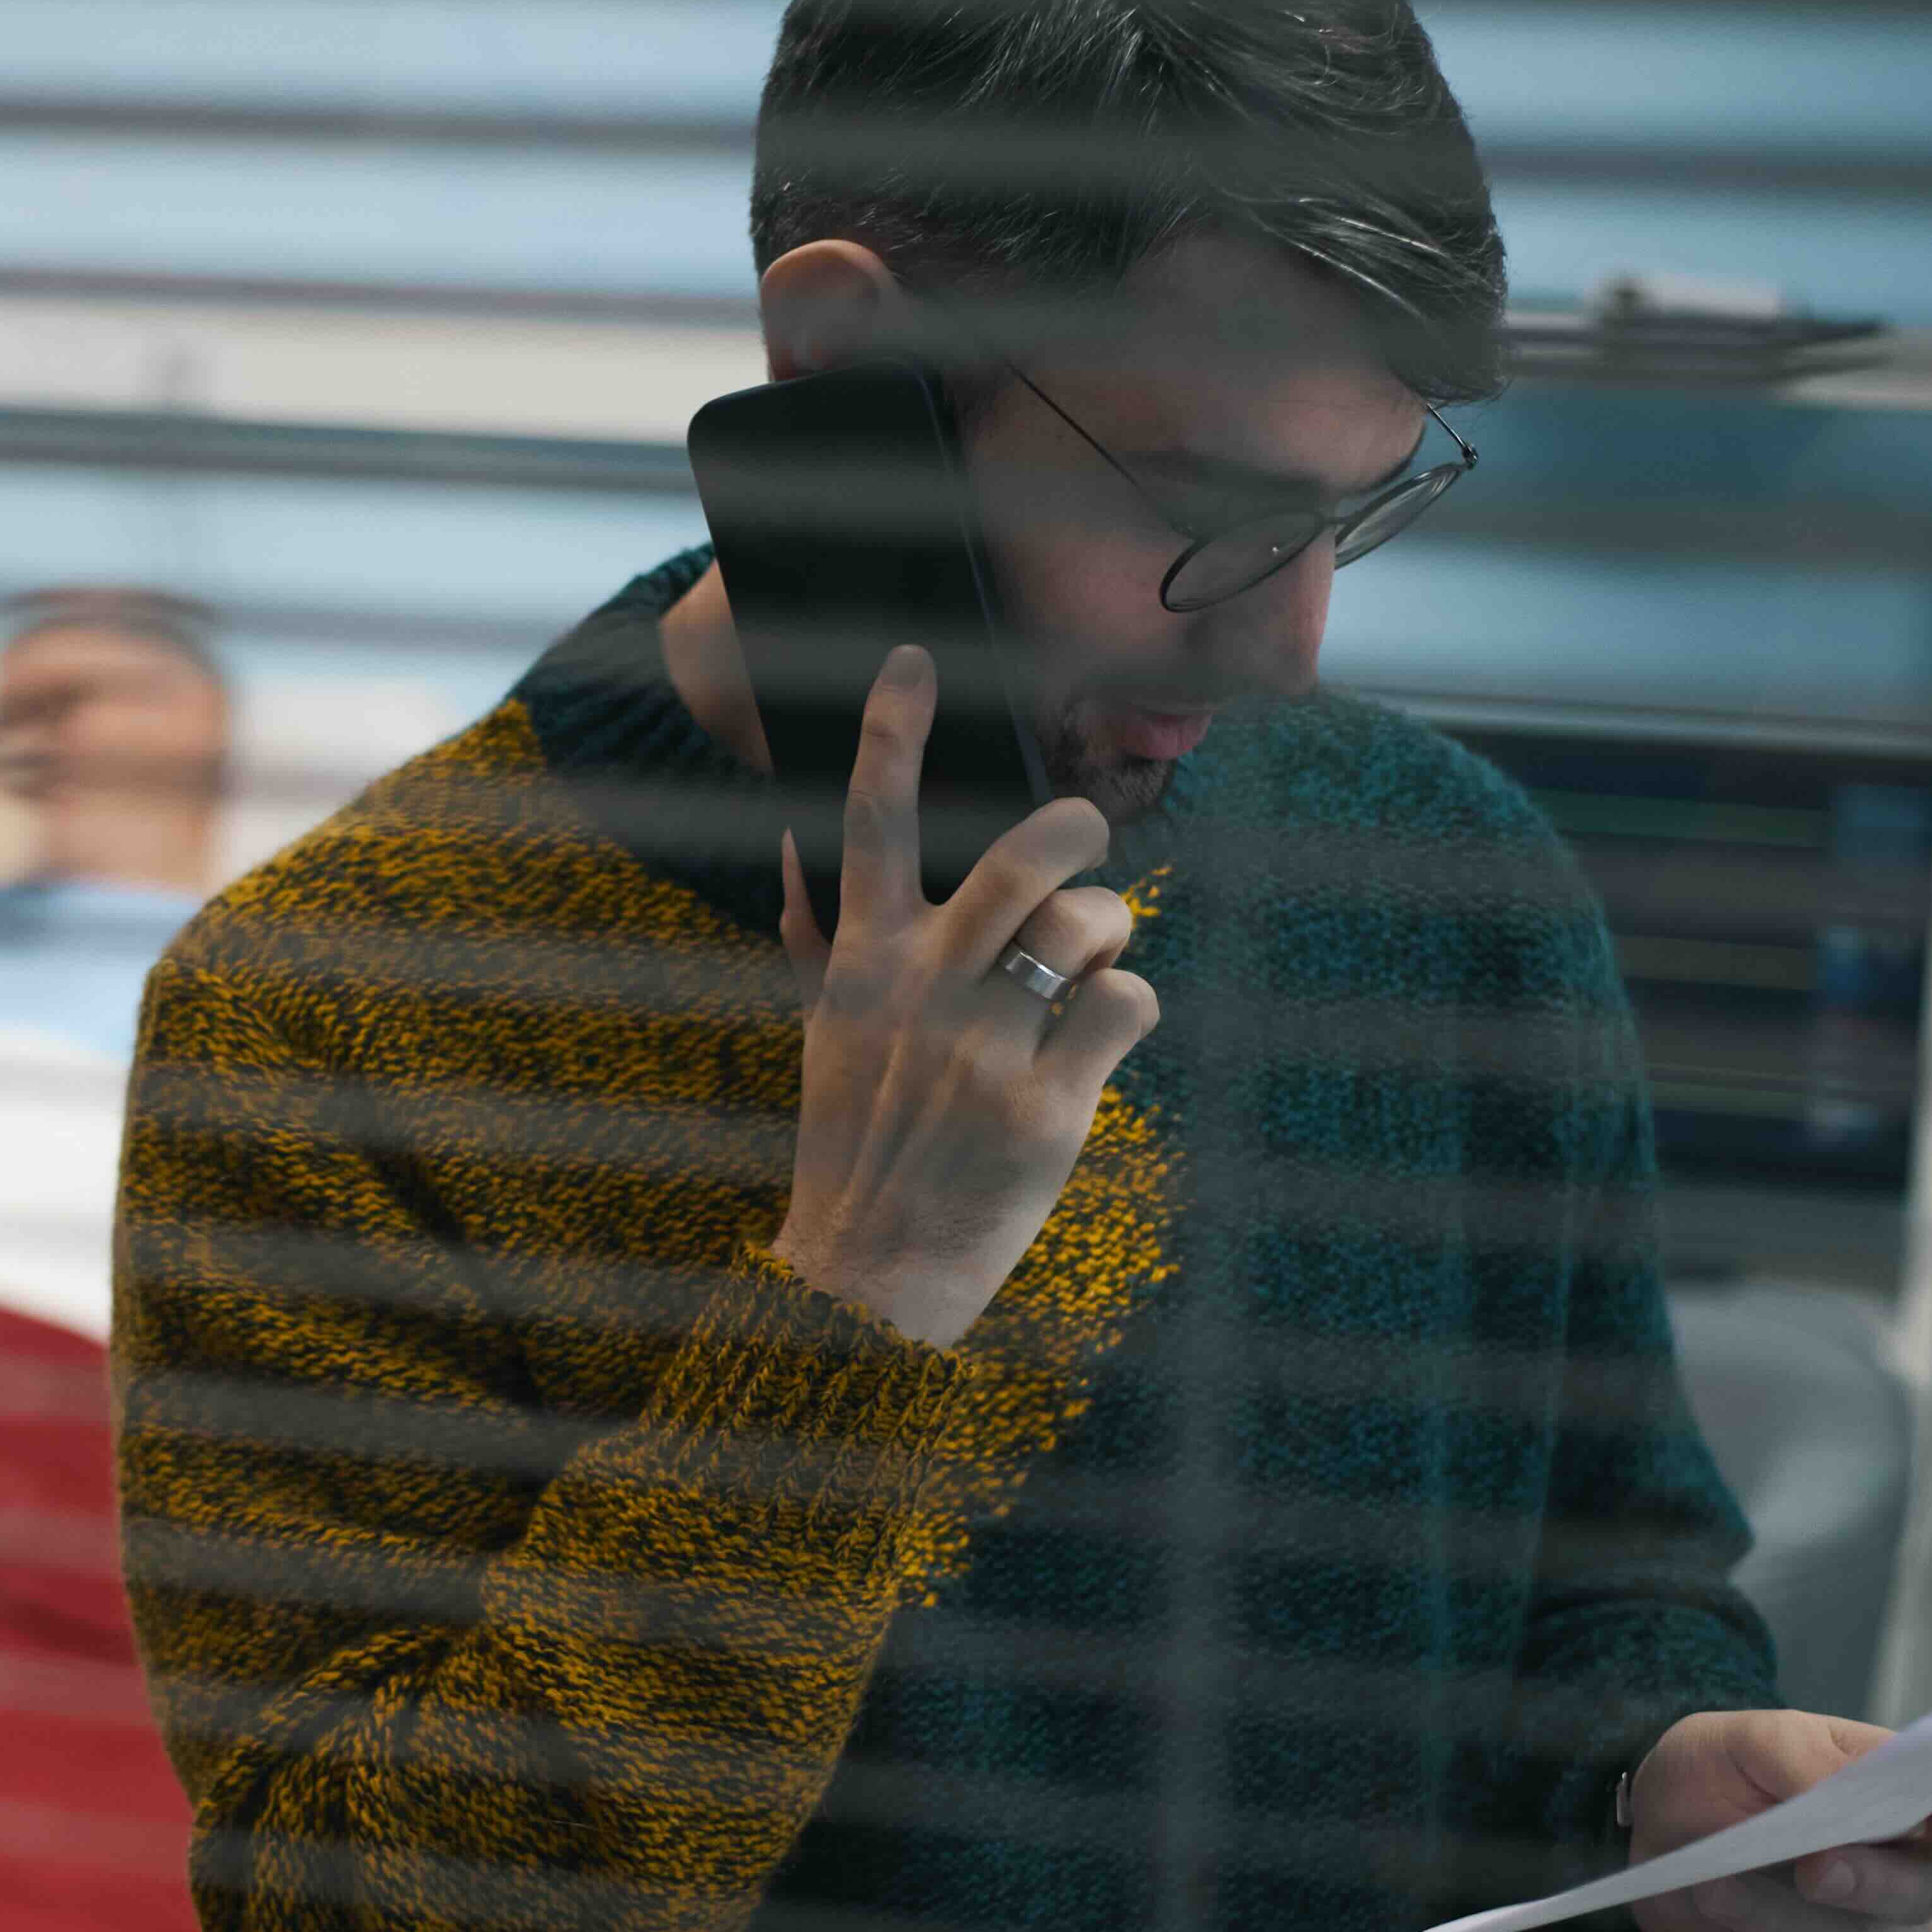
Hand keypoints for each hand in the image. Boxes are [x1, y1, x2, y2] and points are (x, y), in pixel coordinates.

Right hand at [768, 645, 1159, 1348]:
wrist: (867, 1274)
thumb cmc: (857, 1147)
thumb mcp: (828, 1038)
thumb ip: (826, 945)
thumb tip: (800, 853)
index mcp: (863, 964)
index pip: (871, 822)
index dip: (891, 730)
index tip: (914, 657)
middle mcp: (923, 992)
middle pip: (1024, 856)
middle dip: (1077, 830)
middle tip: (1088, 842)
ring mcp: (984, 1048)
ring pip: (1091, 924)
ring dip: (1110, 936)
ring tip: (1090, 972)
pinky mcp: (1047, 1108)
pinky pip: (1128, 1003)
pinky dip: (1130, 1013)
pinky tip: (1099, 1045)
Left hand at [1625, 1709, 1931, 1931]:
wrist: (1667, 1831)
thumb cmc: (1727, 1770)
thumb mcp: (1749, 1737)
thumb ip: (1804, 1755)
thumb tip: (1843, 1790)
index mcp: (1920, 1797)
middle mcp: (1923, 1871)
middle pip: (1927, 1889)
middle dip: (1866, 1881)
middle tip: (1811, 1866)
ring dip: (1784, 1919)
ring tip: (1713, 1885)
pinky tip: (1727, 1931)